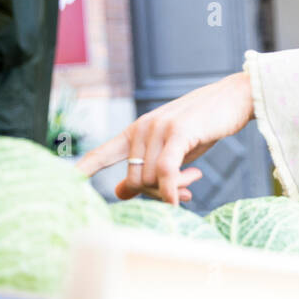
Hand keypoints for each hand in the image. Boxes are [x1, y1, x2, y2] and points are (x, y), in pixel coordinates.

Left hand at [75, 71, 254, 204]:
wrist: (235, 98)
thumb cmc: (204, 126)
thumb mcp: (173, 150)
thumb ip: (147, 168)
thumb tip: (119, 193)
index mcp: (135, 132)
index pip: (101, 154)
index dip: (81, 170)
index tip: (63, 184)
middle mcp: (141, 129)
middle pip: (134, 179)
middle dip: (156, 194)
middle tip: (184, 192)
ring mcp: (158, 128)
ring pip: (150, 178)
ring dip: (173, 191)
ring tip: (194, 181)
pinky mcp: (178, 132)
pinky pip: (165, 171)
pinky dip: (172, 190)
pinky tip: (181, 200)